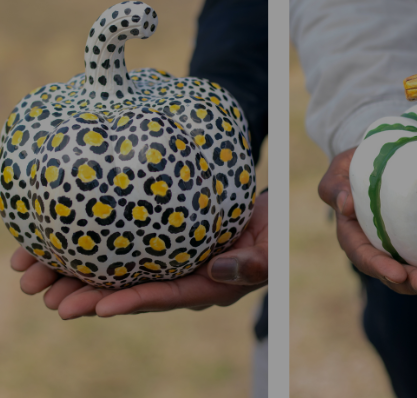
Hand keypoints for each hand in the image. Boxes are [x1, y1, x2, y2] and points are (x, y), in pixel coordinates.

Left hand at [11, 191, 270, 318]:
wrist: (269, 211)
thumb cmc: (277, 226)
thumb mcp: (276, 242)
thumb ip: (256, 261)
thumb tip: (216, 271)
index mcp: (213, 287)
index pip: (170, 296)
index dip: (135, 302)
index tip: (101, 308)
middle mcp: (184, 281)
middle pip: (133, 293)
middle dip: (91, 298)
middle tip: (53, 302)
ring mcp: (170, 265)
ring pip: (118, 275)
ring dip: (77, 278)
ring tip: (37, 281)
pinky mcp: (159, 247)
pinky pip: (120, 253)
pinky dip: (89, 253)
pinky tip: (56, 251)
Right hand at [320, 147, 416, 318]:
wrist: (392, 161)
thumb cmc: (361, 164)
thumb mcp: (342, 169)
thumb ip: (336, 185)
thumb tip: (345, 204)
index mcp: (357, 237)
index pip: (366, 256)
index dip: (381, 267)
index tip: (398, 274)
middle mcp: (382, 252)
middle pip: (399, 276)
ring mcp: (408, 254)